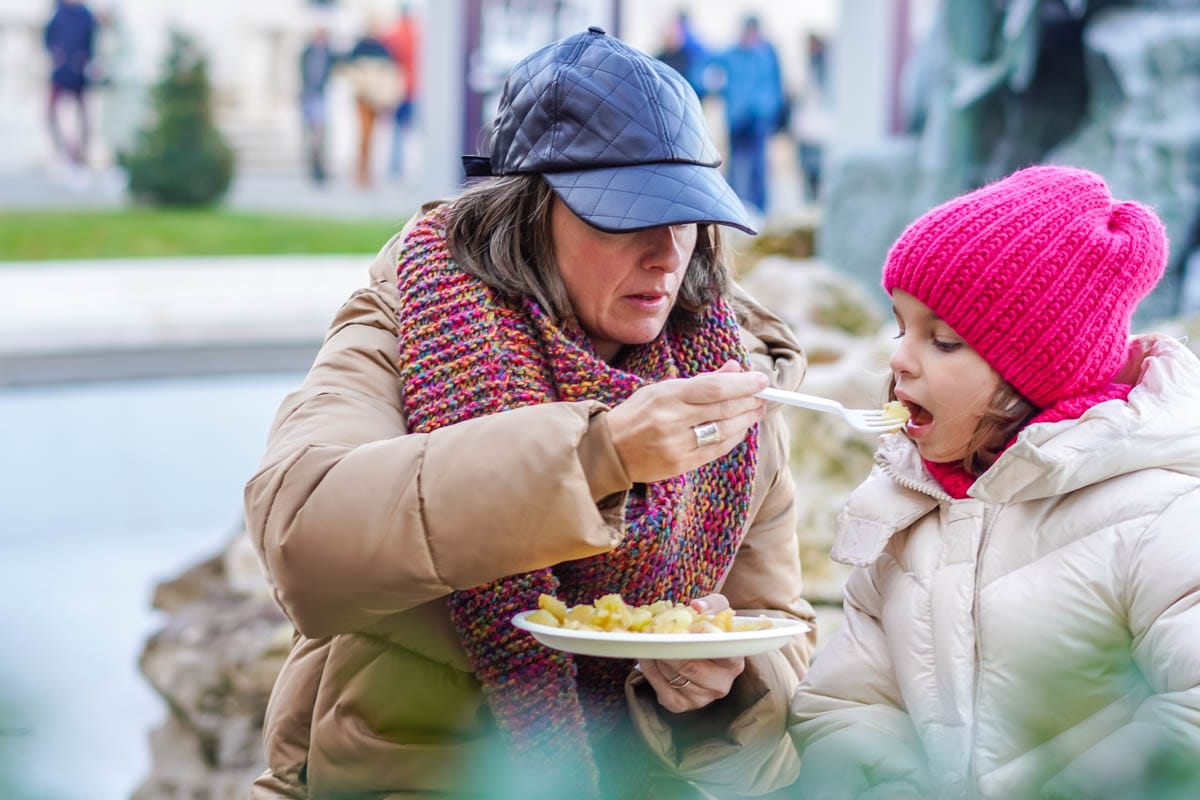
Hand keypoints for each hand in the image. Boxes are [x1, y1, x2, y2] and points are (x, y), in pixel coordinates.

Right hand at [607, 360, 767, 483]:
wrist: (609, 449)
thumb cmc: (637, 413)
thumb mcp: (662, 388)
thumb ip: (700, 380)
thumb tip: (735, 368)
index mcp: (667, 396)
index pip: (714, 388)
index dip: (743, 384)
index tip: (761, 380)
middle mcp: (672, 421)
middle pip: (723, 409)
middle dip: (749, 401)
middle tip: (764, 396)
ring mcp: (676, 445)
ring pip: (724, 431)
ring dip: (746, 420)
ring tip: (757, 411)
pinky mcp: (679, 465)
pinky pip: (716, 450)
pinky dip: (733, 438)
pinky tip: (741, 429)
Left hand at [640, 594, 745, 712]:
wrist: (701, 653)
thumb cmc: (711, 631)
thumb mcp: (717, 612)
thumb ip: (711, 605)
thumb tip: (696, 606)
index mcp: (734, 662)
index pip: (725, 654)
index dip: (706, 639)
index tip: (691, 626)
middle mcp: (721, 684)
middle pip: (691, 667)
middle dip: (670, 648)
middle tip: (655, 632)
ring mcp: (701, 698)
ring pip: (673, 676)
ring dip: (657, 656)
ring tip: (651, 640)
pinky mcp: (681, 705)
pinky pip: (660, 687)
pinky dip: (650, 669)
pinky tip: (648, 655)